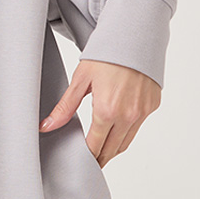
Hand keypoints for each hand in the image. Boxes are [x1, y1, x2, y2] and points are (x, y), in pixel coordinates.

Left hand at [38, 59, 160, 166]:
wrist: (134, 36)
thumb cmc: (105, 55)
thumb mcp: (80, 80)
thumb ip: (64, 107)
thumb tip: (47, 126)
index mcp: (107, 111)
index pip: (95, 147)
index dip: (86, 157)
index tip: (79, 162)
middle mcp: (128, 116)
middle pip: (112, 150)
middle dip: (99, 158)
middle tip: (88, 162)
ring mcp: (142, 112)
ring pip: (126, 142)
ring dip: (113, 149)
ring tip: (100, 150)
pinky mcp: (152, 106)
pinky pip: (138, 127)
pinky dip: (127, 131)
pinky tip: (116, 126)